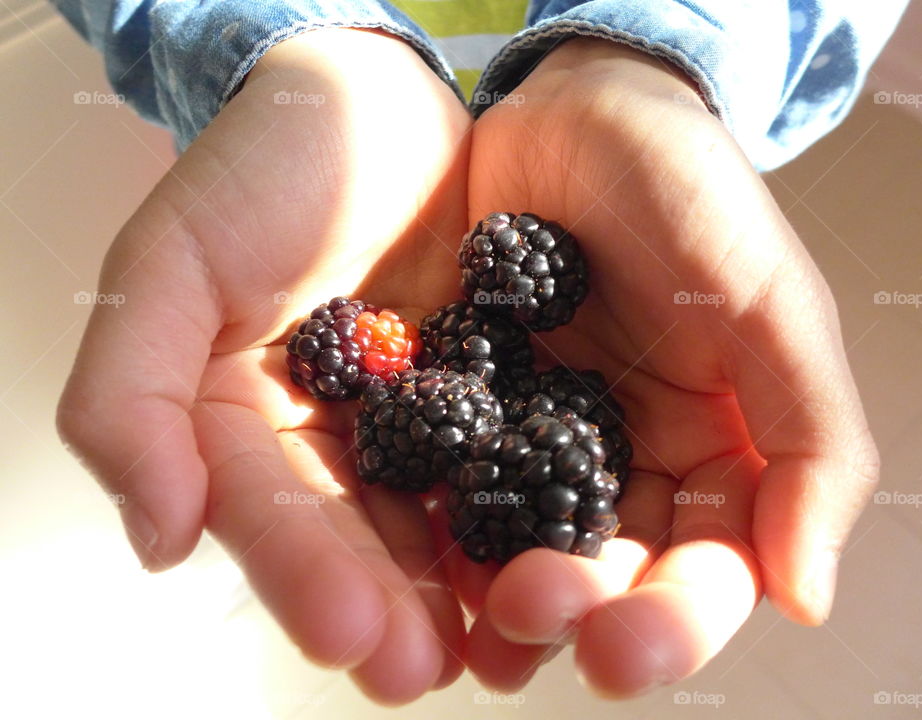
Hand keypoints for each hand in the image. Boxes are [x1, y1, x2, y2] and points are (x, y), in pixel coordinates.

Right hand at [57, 29, 473, 703]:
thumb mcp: (173, 264)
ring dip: (472, 584)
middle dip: (395, 605)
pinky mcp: (501, 387)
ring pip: (446, 516)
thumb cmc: (262, 172)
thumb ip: (133, 395)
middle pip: (365, 539)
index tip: (350, 635)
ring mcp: (427, 419)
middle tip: (426, 669)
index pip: (275, 517)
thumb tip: (157, 536)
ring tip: (506, 642)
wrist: (370, 102)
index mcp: (254, 428)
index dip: (306, 577)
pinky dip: (540, 504)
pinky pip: (521, 451)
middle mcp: (343, 441)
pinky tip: (568, 553)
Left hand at [457, 39, 879, 695]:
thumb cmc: (691, 198)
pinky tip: (412, 549)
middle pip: (606, 574)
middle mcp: (622, 464)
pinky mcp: (469, 406)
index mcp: (710, 455)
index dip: (672, 623)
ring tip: (469, 623)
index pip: (705, 570)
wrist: (584, 115)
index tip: (623, 648)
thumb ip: (808, 440)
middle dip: (573, 611)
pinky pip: (449, 477)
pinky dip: (434, 517)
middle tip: (529, 618)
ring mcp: (537, 440)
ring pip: (522, 544)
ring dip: (496, 594)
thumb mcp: (771, 306)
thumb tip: (805, 594)